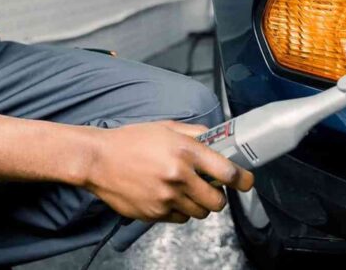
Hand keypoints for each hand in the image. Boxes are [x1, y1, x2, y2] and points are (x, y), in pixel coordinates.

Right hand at [83, 120, 254, 223]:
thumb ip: (195, 133)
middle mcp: (178, 176)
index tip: (247, 181)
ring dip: (200, 204)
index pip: (227, 171)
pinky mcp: (154, 213)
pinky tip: (170, 196)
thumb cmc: (130, 141)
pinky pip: (180, 218)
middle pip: (217, 200)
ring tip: (187, 191)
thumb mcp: (166, 127)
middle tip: (212, 188)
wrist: (98, 160)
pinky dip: (180, 210)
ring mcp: (166, 197)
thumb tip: (217, 139)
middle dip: (219, 196)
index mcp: (184, 150)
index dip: (242, 179)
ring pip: (200, 212)